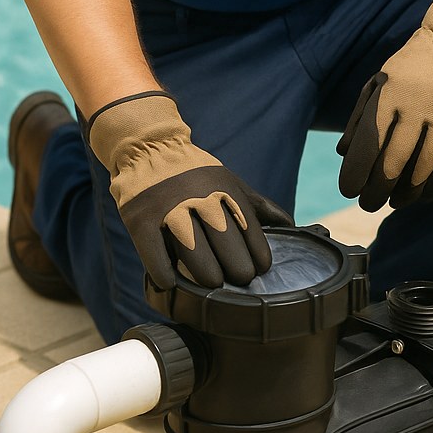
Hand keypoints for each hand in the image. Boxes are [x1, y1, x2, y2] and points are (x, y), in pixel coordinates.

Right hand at [87, 92, 292, 288]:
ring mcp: (169, 210)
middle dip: (236, 270)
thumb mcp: (231, 182)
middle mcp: (200, 199)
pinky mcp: (140, 219)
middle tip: (234, 280)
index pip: (250, 233)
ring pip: (194, 253)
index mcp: (225, 191)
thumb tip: (291, 227)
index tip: (256, 270)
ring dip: (206, 276)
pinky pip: (155, 255)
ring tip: (211, 284)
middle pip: (226, 245)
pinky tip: (171, 283)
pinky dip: (165, 274)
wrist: (148, 149)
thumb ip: (259, 206)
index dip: (257, 258)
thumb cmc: (196, 175)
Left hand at [337, 0, 432, 210]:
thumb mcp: (378, 83)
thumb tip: (344, 154)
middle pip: (393, 164)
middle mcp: (417, 106)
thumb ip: (360, 117)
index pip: (368, 145)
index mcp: (389, 95)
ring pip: (423, 170)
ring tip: (395, 202)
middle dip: (377, 191)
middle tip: (369, 203)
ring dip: (406, 194)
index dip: (355, 174)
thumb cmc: (409, 69)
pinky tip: (423, 196)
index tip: (349, 190)